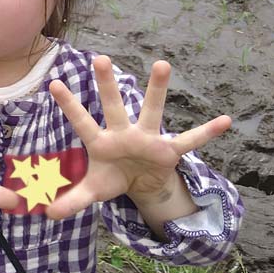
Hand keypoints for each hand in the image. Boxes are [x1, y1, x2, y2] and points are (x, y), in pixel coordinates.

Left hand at [44, 56, 230, 218]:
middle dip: (107, 85)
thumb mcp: (93, 190)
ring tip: (162, 64)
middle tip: (100, 58)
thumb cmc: (112, 178)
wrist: (140, 184)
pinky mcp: (168, 151)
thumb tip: (48, 214)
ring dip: (156, 89)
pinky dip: (207, 133)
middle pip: (113, 106)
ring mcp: (147, 139)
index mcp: (101, 142)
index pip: (81, 121)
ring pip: (151, 110)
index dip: (68, 104)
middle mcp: (123, 134)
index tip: (53, 83)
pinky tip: (225, 121)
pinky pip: (190, 141)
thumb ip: (73, 199)